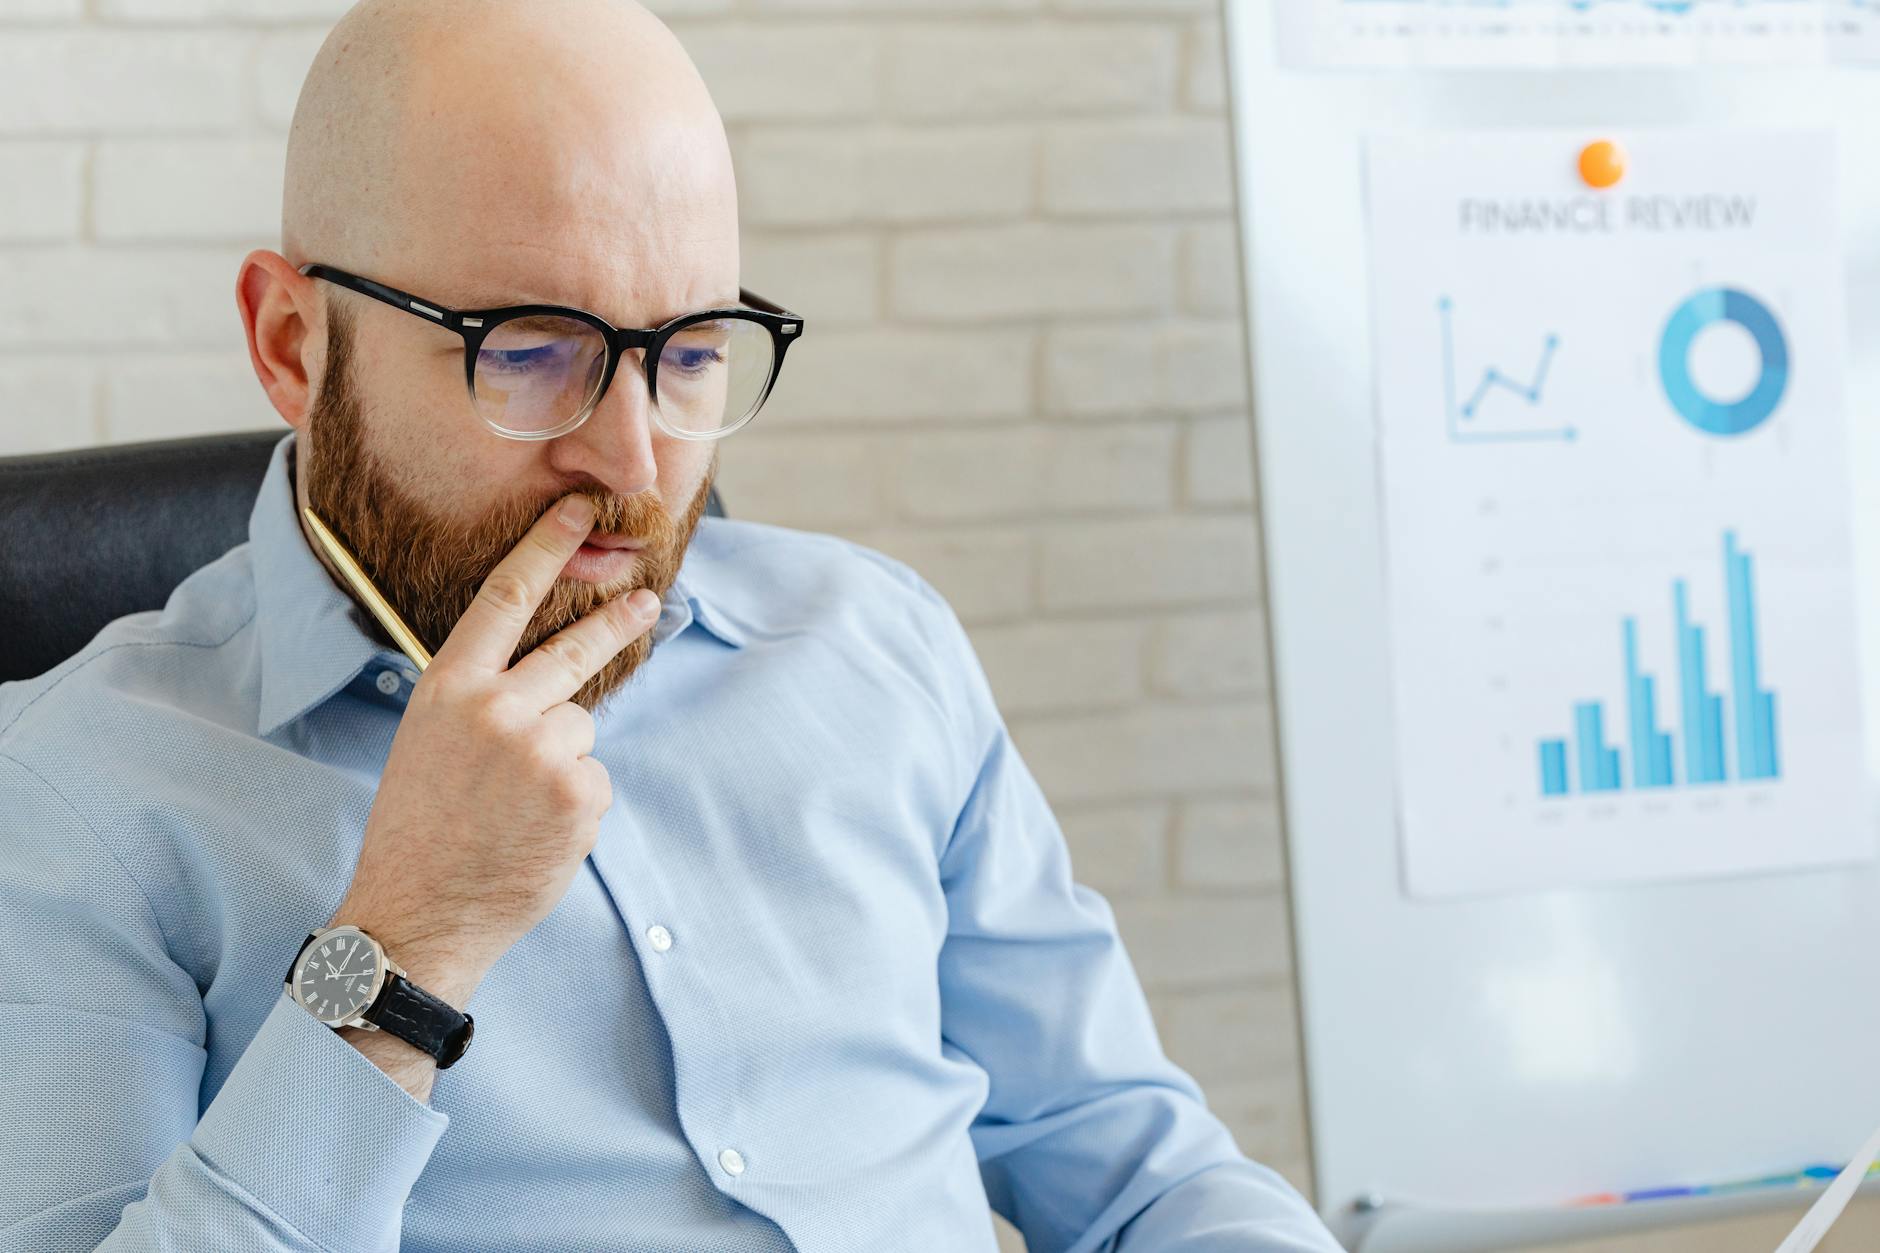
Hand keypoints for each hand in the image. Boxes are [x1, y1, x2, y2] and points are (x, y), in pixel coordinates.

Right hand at [324, 493, 659, 1007]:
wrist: (419, 913)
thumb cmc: (421, 829)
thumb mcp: (429, 742)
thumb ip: (482, 699)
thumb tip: (549, 680)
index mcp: (449, 688)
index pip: (505, 596)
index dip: (546, 547)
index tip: (577, 511)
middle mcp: (496, 708)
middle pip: (573, 647)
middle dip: (616, 620)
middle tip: (647, 600)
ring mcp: (541, 750)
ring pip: (581, 728)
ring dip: (563, 762)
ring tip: (514, 807)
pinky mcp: (578, 792)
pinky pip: (593, 779)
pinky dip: (574, 805)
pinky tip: (533, 834)